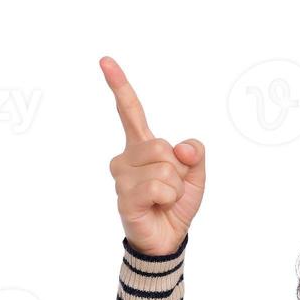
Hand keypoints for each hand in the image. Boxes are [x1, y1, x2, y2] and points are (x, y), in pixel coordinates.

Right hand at [100, 56, 206, 256]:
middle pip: (161, 145)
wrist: (167, 238)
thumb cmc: (175, 203)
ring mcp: (122, 178)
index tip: (105, 61)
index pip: (129, 111)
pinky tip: (158, 207)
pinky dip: (169, 199)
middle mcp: (125, 157)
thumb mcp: (195, 173)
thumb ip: (194, 153)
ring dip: (175, 187)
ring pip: (164, 168)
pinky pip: (160, 188)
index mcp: (141, 145)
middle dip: (178, 168)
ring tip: (164, 199)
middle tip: (170, 186)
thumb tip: (182, 149)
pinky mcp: (125, 198)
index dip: (119, 85)